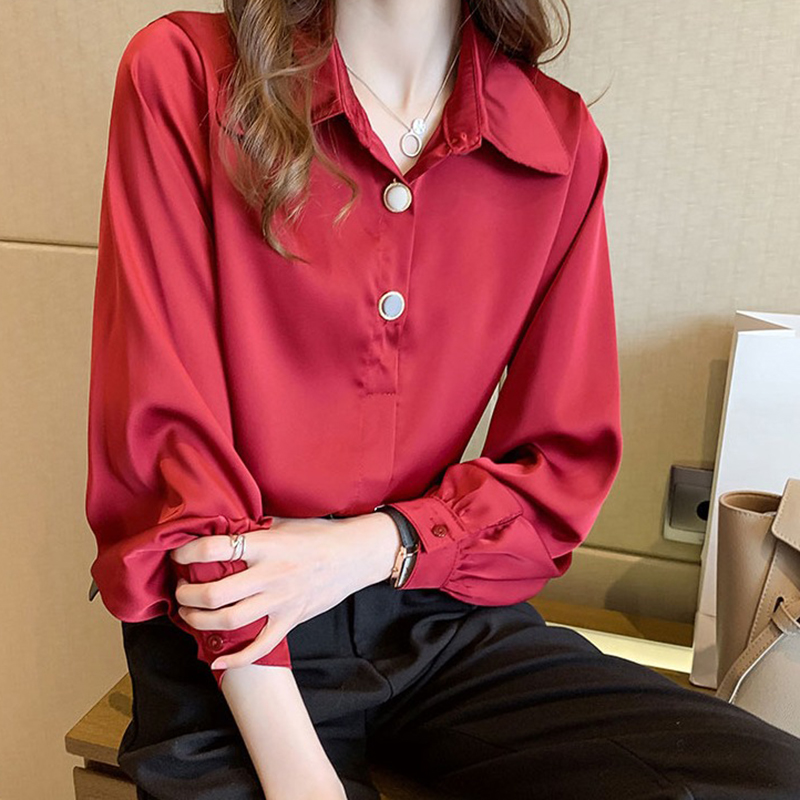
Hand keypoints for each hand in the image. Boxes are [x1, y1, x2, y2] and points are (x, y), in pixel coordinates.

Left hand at [169, 512, 400, 669]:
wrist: (354, 554)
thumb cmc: (317, 534)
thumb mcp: (283, 522)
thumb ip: (252, 527)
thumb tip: (218, 526)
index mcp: (266, 545)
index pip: (215, 548)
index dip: (187, 551)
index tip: (178, 553)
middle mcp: (270, 575)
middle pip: (214, 594)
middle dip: (186, 595)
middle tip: (180, 590)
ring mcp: (281, 601)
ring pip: (229, 621)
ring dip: (198, 622)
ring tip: (189, 614)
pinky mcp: (290, 621)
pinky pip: (259, 648)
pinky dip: (235, 659)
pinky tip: (215, 661)